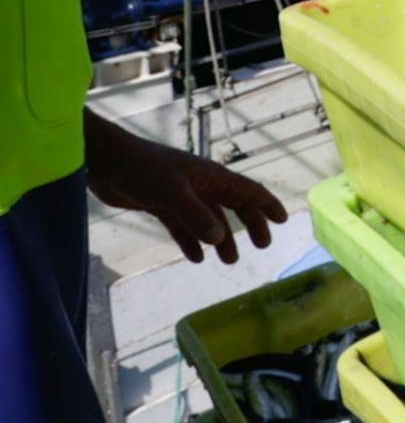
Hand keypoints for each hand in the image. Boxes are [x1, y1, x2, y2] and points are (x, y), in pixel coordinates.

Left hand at [84, 116, 288, 264]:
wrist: (104, 161)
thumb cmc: (141, 168)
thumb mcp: (171, 193)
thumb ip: (196, 216)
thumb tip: (219, 238)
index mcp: (210, 177)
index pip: (248, 190)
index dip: (266, 205)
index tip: (283, 220)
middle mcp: (201, 185)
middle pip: (234, 206)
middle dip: (250, 225)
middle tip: (262, 246)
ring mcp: (181, 196)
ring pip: (209, 220)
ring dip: (221, 239)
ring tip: (229, 261)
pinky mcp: (162, 205)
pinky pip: (184, 227)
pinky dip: (191, 242)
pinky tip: (196, 258)